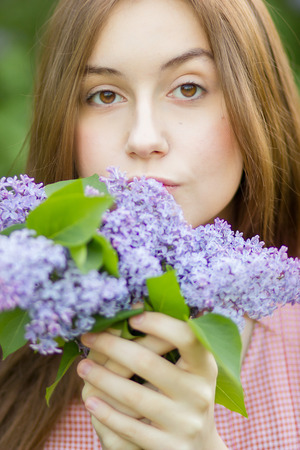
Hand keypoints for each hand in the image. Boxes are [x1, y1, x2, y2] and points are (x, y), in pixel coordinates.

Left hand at [77, 312, 227, 449]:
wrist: (199, 447)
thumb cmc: (185, 395)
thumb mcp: (188, 370)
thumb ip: (170, 344)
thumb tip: (135, 306)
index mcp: (205, 367)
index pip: (186, 337)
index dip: (159, 323)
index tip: (132, 316)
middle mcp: (199, 393)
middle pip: (148, 363)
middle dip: (112, 347)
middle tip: (88, 337)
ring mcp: (185, 423)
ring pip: (134, 397)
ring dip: (102, 378)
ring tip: (82, 367)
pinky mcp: (169, 448)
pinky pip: (130, 429)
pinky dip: (107, 413)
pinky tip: (89, 402)